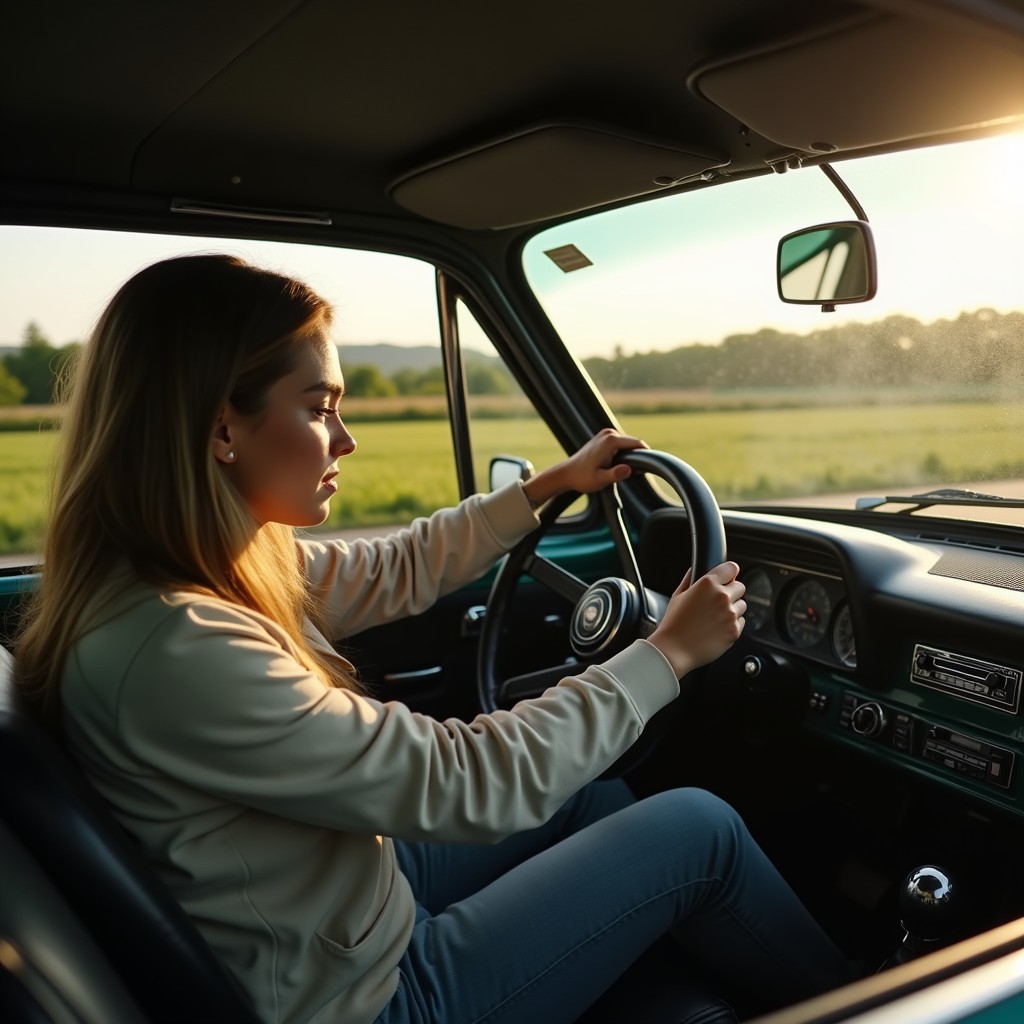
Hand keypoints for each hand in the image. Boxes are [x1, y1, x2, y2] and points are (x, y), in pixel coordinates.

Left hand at [521, 429, 647, 506]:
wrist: (567, 474)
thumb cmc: (582, 478)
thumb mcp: (600, 479)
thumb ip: (615, 474)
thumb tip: (628, 469)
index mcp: (610, 440)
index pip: (638, 443)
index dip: (646, 454)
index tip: (649, 468)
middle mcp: (609, 433)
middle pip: (633, 443)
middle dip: (637, 456)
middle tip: (634, 474)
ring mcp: (606, 433)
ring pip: (628, 444)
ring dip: (630, 455)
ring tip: (624, 471)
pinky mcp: (604, 437)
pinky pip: (621, 444)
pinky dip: (624, 453)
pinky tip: (618, 466)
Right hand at [647, 561, 745, 677]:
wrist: (674, 650)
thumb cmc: (673, 624)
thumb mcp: (678, 595)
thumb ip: (690, 579)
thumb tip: (695, 569)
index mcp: (707, 584)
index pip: (731, 568)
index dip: (729, 573)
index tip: (727, 578)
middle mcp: (722, 596)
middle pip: (740, 586)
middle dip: (731, 592)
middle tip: (717, 602)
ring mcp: (730, 614)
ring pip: (742, 605)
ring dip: (733, 608)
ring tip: (715, 617)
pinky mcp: (735, 630)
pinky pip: (741, 622)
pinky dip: (732, 624)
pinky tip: (716, 628)